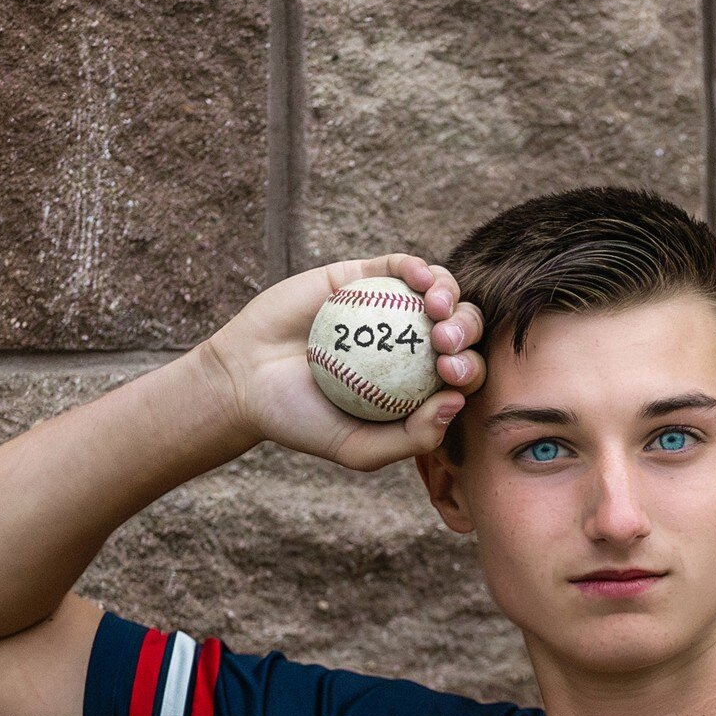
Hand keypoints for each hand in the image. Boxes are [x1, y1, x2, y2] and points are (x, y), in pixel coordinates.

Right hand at [195, 254, 486, 471]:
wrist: (244, 380)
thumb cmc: (300, 421)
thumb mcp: (358, 448)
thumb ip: (411, 438)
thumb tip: (457, 401)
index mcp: (418, 387)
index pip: (464, 377)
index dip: (471, 372)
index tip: (450, 377)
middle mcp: (412, 347)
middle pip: (461, 332)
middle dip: (467, 334)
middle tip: (444, 344)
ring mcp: (391, 309)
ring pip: (441, 294)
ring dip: (451, 297)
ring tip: (436, 311)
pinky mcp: (365, 277)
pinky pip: (401, 266)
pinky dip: (418, 268)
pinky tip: (419, 279)